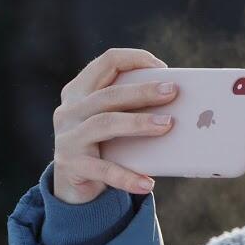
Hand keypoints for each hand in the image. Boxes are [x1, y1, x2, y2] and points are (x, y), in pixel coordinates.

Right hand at [51, 48, 178, 204]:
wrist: (71, 185)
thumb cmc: (101, 145)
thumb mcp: (110, 121)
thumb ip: (130, 108)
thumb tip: (177, 104)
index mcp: (79, 91)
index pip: (107, 62)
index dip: (135, 59)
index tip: (162, 68)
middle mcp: (69, 110)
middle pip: (108, 94)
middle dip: (143, 91)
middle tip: (172, 91)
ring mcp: (68, 137)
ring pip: (105, 123)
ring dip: (138, 123)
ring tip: (167, 124)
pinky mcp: (71, 165)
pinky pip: (104, 170)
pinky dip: (128, 176)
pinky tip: (147, 183)